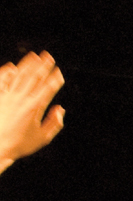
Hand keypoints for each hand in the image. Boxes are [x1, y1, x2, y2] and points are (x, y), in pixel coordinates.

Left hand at [0, 51, 63, 168]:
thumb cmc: (19, 144)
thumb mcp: (42, 138)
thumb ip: (54, 123)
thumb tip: (60, 110)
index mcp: (35, 107)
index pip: (48, 88)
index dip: (55, 78)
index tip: (59, 71)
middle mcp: (22, 98)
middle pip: (35, 77)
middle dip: (43, 66)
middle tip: (48, 57)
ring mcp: (8, 96)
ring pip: (19, 75)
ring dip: (28, 64)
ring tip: (34, 56)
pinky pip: (2, 81)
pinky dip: (7, 72)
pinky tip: (12, 66)